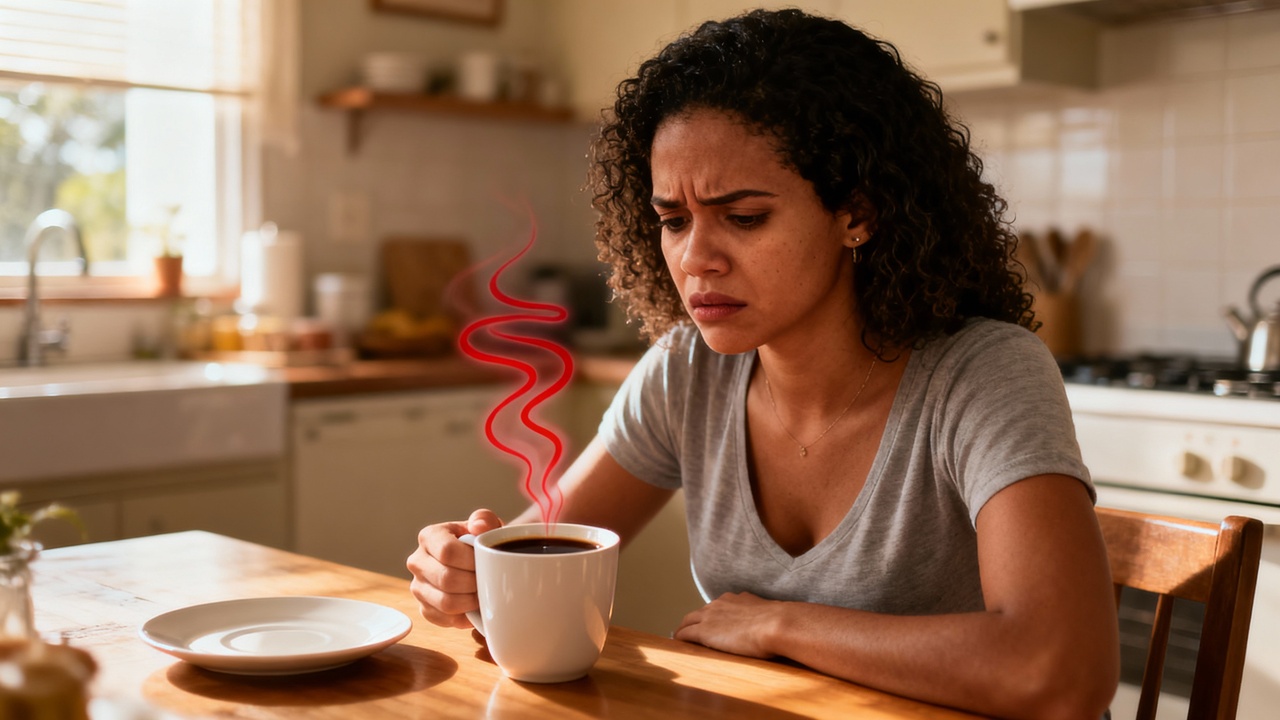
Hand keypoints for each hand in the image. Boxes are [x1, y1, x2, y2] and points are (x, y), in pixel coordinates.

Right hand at [407, 508, 502, 628]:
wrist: (474, 564)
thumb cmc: (480, 543)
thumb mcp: (486, 524)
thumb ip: (484, 519)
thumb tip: (478, 526)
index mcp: (429, 536)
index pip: (447, 551)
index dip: (471, 561)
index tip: (487, 563)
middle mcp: (417, 562)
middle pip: (446, 579)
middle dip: (474, 583)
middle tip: (489, 581)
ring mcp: (418, 587)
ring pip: (446, 602)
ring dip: (471, 601)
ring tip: (484, 593)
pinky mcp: (425, 609)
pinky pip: (446, 619)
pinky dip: (465, 616)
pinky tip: (475, 606)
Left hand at [673, 591, 780, 658]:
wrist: (776, 624)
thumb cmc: (780, 623)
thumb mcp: (770, 614)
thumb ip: (764, 616)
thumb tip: (773, 622)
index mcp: (736, 599)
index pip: (718, 606)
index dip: (712, 616)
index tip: (711, 623)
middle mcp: (720, 603)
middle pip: (699, 612)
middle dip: (694, 621)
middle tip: (689, 630)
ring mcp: (710, 616)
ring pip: (688, 621)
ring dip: (683, 629)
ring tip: (680, 637)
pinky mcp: (704, 631)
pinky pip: (685, 633)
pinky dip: (679, 638)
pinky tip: (677, 644)